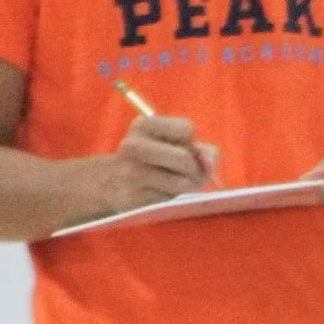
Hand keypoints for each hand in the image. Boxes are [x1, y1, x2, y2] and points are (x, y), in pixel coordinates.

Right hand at [97, 114, 218, 214]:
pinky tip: (162, 193)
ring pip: (181, 182)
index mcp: (143, 124)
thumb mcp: (175, 145)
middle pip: (184, 157)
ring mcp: (131, 173)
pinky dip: (173, 198)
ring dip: (187, 186)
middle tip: (189, 173)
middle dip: (194, 168)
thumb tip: (209, 161)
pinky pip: (169, 199)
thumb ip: (202, 150)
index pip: (186, 128)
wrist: (114, 184)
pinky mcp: (133, 197)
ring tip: (177, 184)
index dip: (191, 142)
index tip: (182, 147)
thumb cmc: (154, 160)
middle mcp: (133, 145)